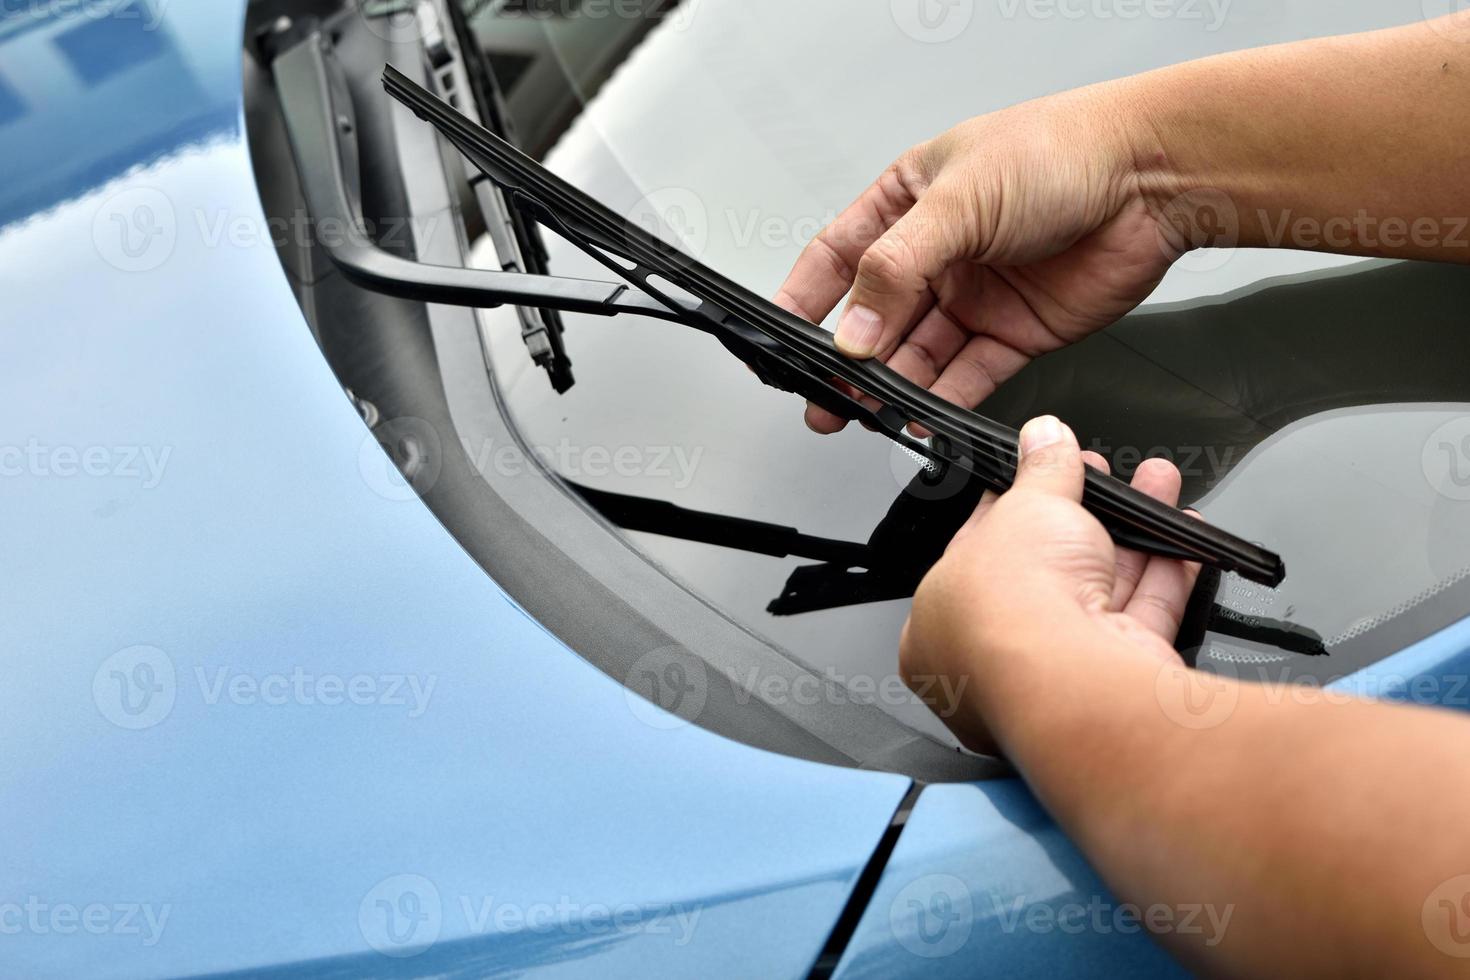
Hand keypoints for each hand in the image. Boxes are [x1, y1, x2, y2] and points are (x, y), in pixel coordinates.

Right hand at [775, 84, 1183, 432]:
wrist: (1153, 179)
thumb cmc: (1063, 152)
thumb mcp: (958, 200)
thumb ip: (897, 269)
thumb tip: (854, 330)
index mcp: (910, 200)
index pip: (839, 255)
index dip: (805, 298)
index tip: (779, 337)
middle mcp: (939, 251)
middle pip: (876, 316)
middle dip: (847, 360)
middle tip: (823, 396)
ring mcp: (975, 293)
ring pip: (918, 353)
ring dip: (890, 386)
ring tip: (865, 413)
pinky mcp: (1014, 331)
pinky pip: (967, 374)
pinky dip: (942, 400)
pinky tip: (921, 416)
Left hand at [899, 416, 1200, 754]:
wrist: (1073, 683)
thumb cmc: (1012, 611)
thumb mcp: (1023, 508)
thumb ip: (1041, 469)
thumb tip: (1043, 436)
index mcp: (938, 624)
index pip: (976, 554)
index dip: (1013, 509)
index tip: (1045, 478)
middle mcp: (995, 656)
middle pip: (1047, 571)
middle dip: (1086, 513)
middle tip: (1103, 475)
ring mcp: (1057, 672)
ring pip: (1100, 589)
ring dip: (1134, 532)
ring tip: (1155, 482)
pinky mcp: (1113, 680)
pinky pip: (1141, 617)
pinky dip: (1166, 574)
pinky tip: (1182, 536)